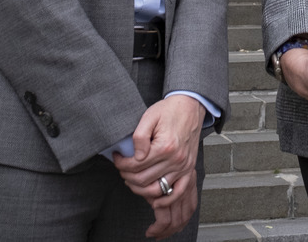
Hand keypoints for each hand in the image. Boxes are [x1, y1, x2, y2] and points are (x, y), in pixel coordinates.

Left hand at [112, 95, 203, 238]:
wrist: (190, 107)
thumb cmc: (169, 111)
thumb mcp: (150, 116)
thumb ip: (139, 136)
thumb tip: (135, 156)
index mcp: (164, 147)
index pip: (135, 165)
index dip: (121, 164)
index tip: (117, 158)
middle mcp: (175, 160)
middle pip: (143, 180)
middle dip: (126, 176)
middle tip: (121, 168)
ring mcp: (183, 167)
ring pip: (156, 190)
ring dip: (139, 189)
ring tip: (132, 179)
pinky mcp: (188, 170)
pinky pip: (177, 192)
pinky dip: (164, 200)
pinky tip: (153, 199)